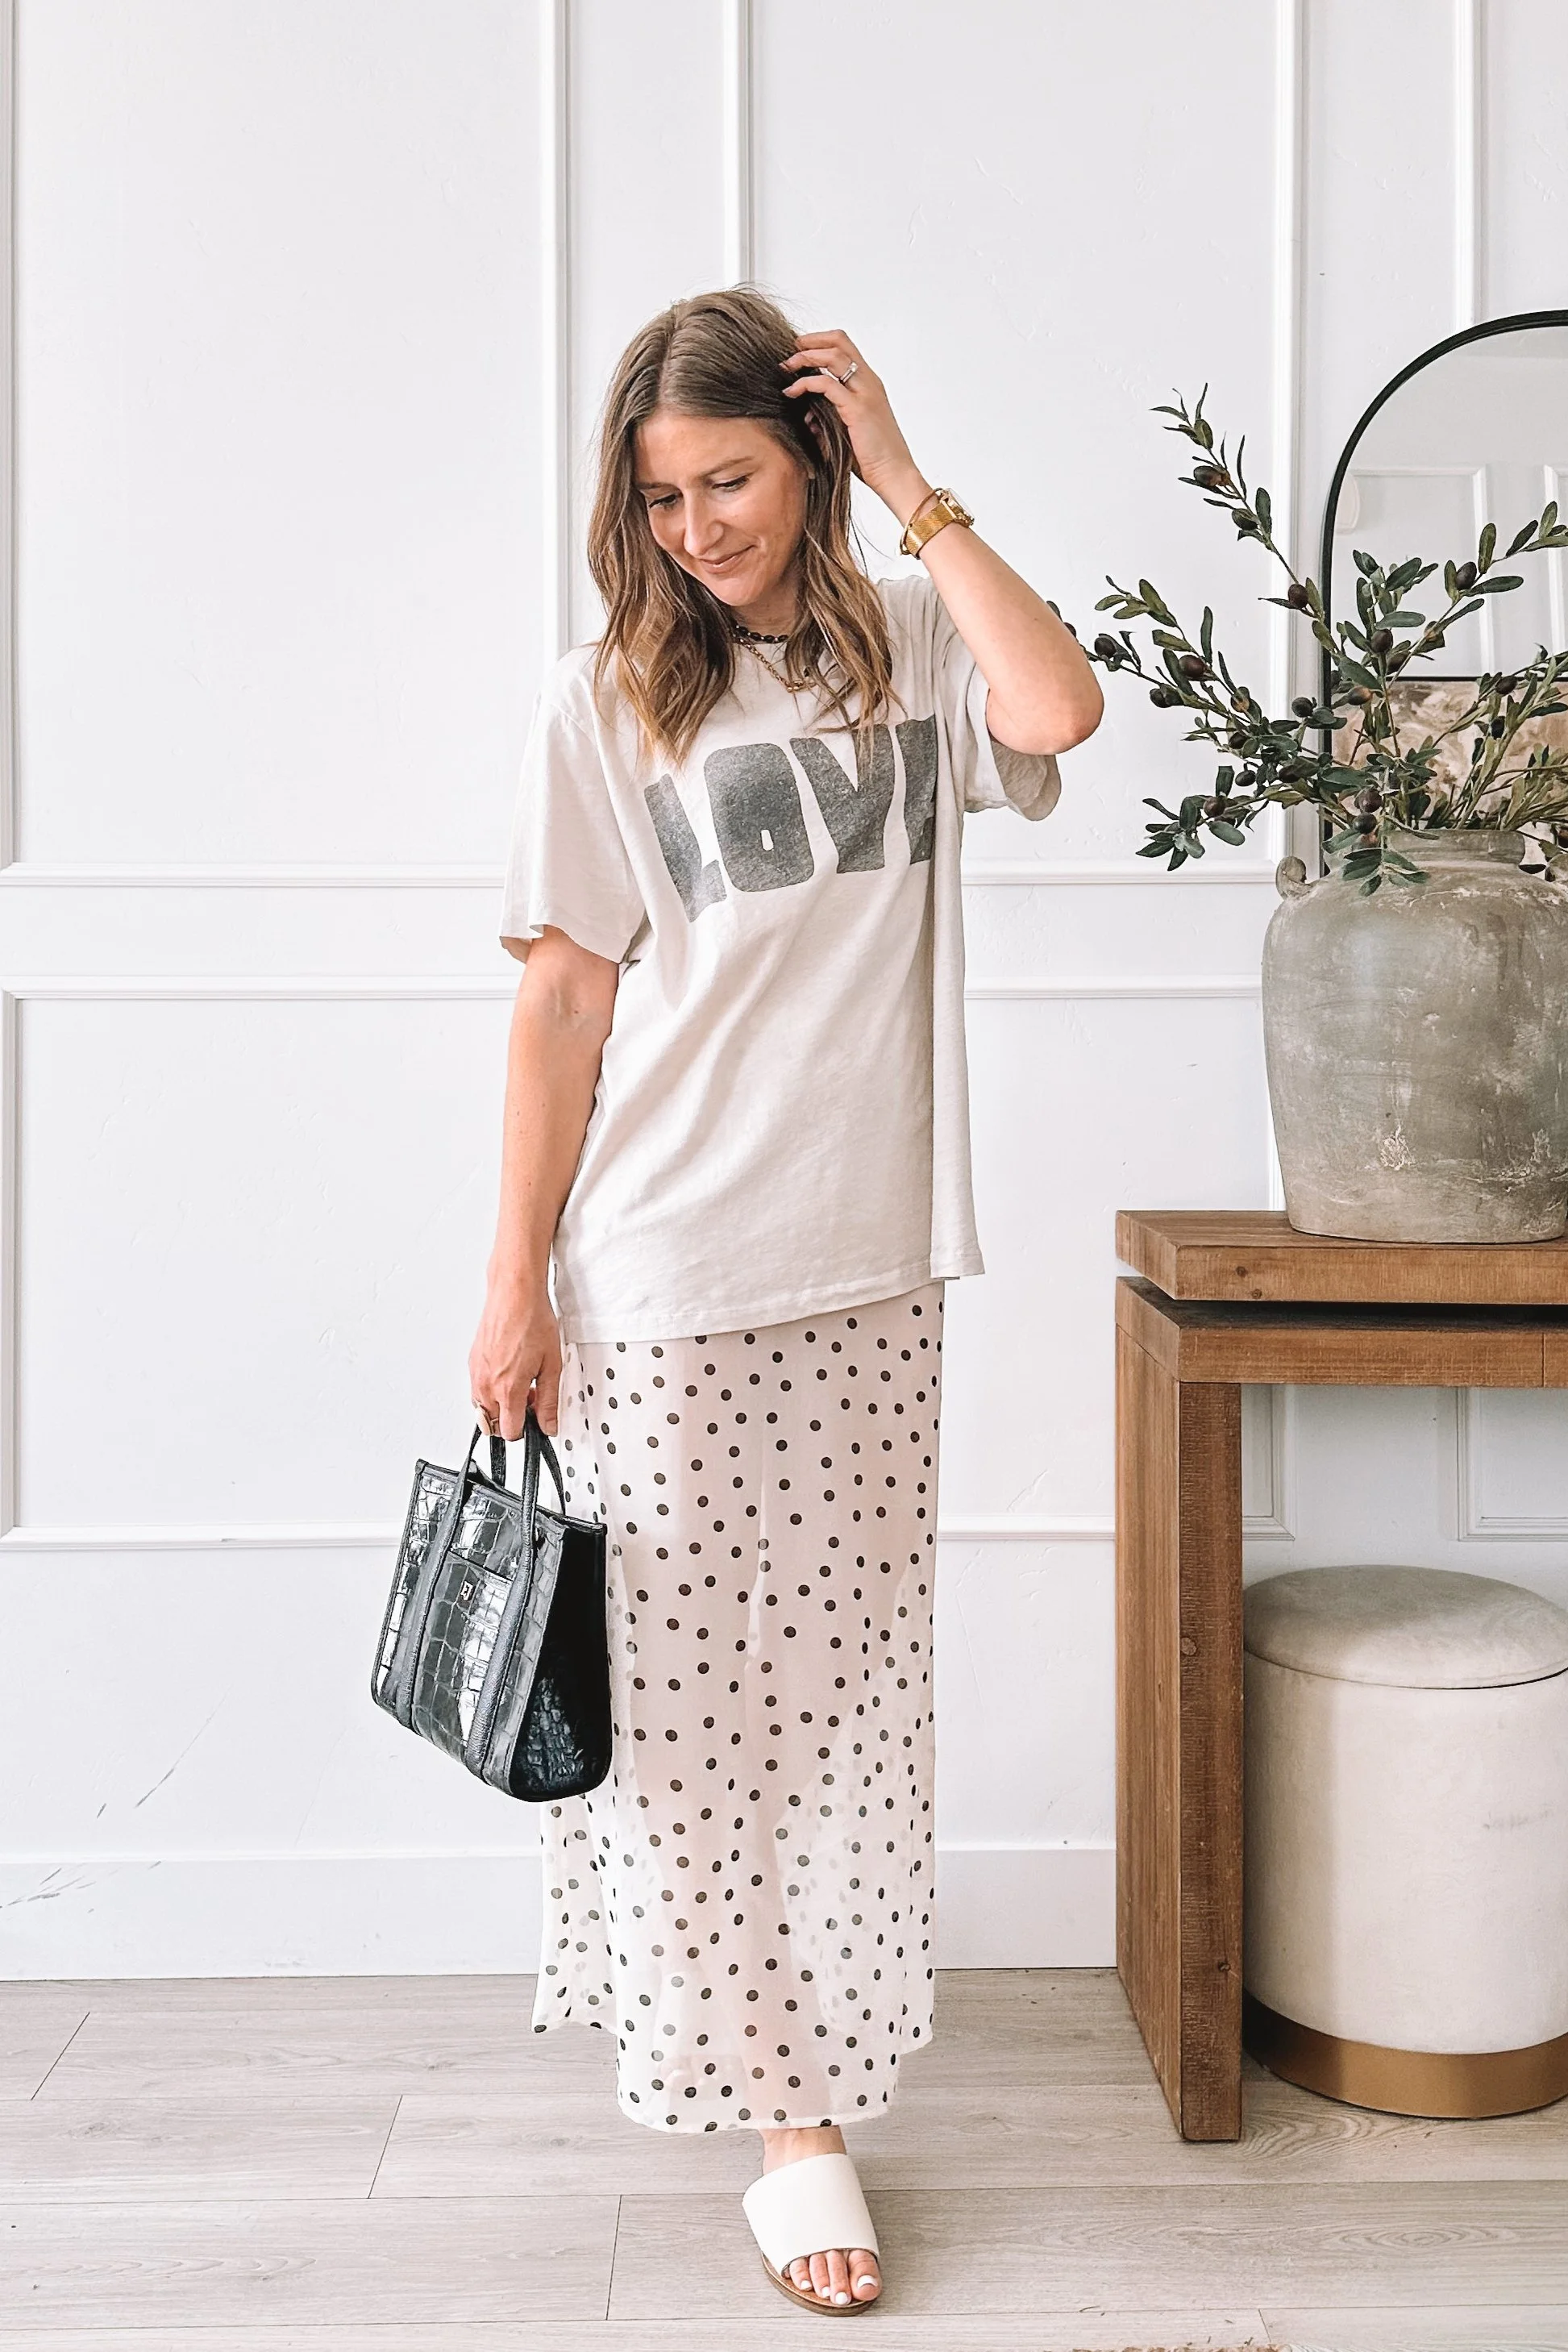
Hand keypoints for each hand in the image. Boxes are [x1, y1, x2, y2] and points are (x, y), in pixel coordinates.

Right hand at [469, 1275, 562, 1439]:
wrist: (514, 1294)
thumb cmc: (532, 1321)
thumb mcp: (552, 1366)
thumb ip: (549, 1401)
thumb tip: (549, 1424)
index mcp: (507, 1390)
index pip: (510, 1432)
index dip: (526, 1430)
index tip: (536, 1420)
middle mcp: (486, 1385)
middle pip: (493, 1425)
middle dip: (512, 1418)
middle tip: (531, 1399)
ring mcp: (476, 1374)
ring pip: (482, 1409)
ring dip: (500, 1406)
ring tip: (520, 1384)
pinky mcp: (472, 1363)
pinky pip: (477, 1390)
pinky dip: (491, 1390)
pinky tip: (508, 1372)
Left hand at [780, 330, 929, 527]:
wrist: (894, 476)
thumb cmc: (873, 460)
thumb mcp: (848, 432)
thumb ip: (830, 419)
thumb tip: (807, 417)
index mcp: (870, 385)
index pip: (846, 347)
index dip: (820, 342)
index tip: (799, 350)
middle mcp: (869, 382)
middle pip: (839, 342)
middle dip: (810, 342)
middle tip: (789, 351)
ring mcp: (865, 393)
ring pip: (833, 356)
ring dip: (805, 357)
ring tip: (787, 368)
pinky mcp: (857, 409)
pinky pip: (826, 384)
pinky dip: (805, 384)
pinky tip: (792, 393)